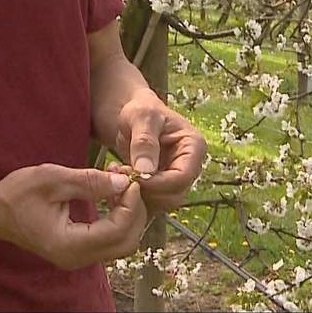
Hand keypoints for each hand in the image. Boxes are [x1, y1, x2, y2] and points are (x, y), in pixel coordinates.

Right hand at [0, 163, 147, 270]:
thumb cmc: (17, 193)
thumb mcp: (52, 179)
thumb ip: (89, 182)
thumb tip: (124, 182)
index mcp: (68, 244)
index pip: (117, 230)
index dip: (131, 203)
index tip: (130, 178)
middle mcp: (76, 258)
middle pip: (127, 242)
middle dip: (134, 210)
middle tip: (127, 179)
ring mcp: (78, 258)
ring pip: (122, 242)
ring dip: (128, 213)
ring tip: (118, 183)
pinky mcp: (79, 251)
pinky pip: (110, 239)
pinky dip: (118, 217)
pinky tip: (110, 193)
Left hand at [113, 89, 207, 212]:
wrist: (131, 115)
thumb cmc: (139, 109)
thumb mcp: (141, 117)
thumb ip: (144, 142)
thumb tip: (146, 172)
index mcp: (194, 147)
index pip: (183, 177)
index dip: (158, 182)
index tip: (133, 176)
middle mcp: (190, 166)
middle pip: (174, 195)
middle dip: (146, 190)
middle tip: (121, 174)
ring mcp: (176, 179)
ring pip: (162, 202)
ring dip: (137, 195)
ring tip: (117, 173)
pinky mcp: (162, 187)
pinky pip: (150, 203)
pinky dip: (133, 198)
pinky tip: (117, 181)